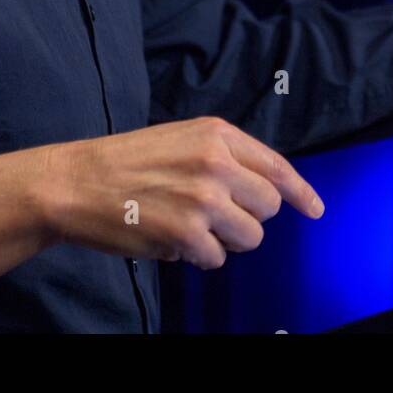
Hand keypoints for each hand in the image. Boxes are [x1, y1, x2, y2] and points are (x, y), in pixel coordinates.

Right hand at [43, 117, 324, 269]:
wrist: (77, 182)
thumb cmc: (128, 161)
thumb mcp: (182, 139)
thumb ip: (225, 156)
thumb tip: (267, 188)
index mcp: (218, 134)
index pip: (276, 166)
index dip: (300, 192)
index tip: (315, 209)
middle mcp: (217, 162)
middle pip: (268, 207)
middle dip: (248, 218)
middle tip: (215, 216)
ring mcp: (204, 198)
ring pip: (249, 237)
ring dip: (225, 240)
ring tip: (191, 227)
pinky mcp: (186, 233)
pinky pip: (216, 258)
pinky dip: (197, 256)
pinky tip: (171, 238)